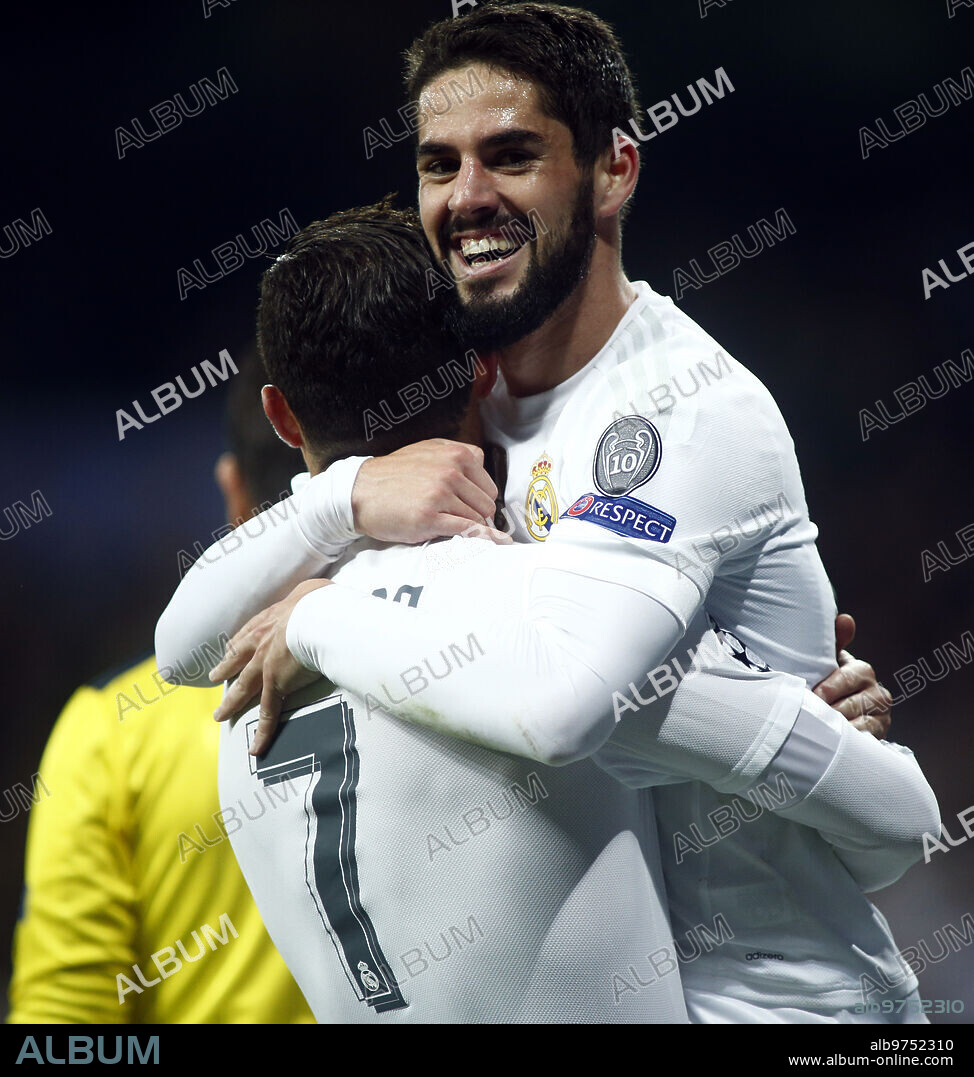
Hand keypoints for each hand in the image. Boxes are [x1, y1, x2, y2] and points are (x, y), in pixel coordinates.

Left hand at [209, 579, 330, 754]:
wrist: (317, 616)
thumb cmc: (321, 602)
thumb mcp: (315, 592)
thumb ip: (315, 597)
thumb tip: (327, 595)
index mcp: (271, 619)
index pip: (250, 632)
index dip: (239, 642)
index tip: (231, 648)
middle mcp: (262, 641)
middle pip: (237, 659)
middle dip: (224, 669)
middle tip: (212, 678)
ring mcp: (265, 665)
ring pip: (243, 688)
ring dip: (231, 702)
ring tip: (220, 714)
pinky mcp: (275, 685)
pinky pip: (268, 714)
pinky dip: (262, 733)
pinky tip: (256, 749)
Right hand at [351, 439, 510, 544]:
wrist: (359, 492)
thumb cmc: (392, 475)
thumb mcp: (427, 451)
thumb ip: (457, 456)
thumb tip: (483, 473)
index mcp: (455, 454)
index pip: (488, 484)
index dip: (480, 499)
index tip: (472, 508)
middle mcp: (450, 471)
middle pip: (486, 503)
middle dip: (477, 514)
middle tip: (460, 520)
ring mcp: (440, 494)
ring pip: (477, 518)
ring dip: (470, 527)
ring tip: (453, 527)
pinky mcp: (429, 517)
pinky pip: (467, 530)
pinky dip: (478, 538)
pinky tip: (486, 543)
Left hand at [813, 613, 891, 739]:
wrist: (843, 712)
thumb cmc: (830, 683)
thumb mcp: (830, 662)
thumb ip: (834, 641)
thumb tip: (845, 619)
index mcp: (861, 671)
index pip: (847, 677)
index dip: (828, 688)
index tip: (814, 695)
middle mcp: (876, 690)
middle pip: (851, 702)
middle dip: (829, 708)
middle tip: (811, 713)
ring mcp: (880, 713)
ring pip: (857, 720)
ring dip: (836, 724)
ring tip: (819, 726)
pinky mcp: (881, 731)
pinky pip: (865, 735)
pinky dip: (849, 736)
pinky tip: (835, 738)